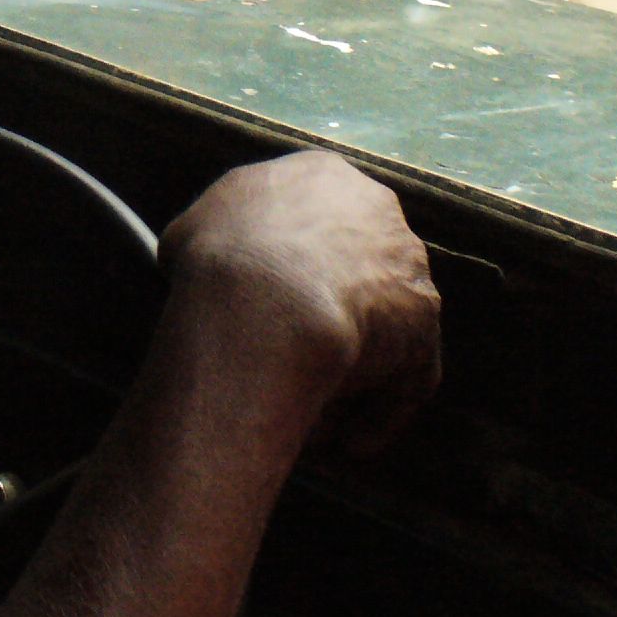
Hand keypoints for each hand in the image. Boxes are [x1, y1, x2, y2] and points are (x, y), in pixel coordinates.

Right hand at [160, 150, 440, 451]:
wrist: (260, 302)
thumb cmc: (218, 261)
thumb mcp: (190, 231)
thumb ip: (214, 238)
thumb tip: (206, 260)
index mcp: (322, 176)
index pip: (314, 223)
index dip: (288, 271)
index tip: (267, 308)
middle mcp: (376, 208)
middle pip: (352, 271)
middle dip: (324, 318)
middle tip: (289, 361)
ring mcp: (407, 262)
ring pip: (381, 325)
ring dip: (352, 370)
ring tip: (315, 417)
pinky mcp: (426, 320)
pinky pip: (405, 373)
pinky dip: (378, 409)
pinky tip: (346, 440)